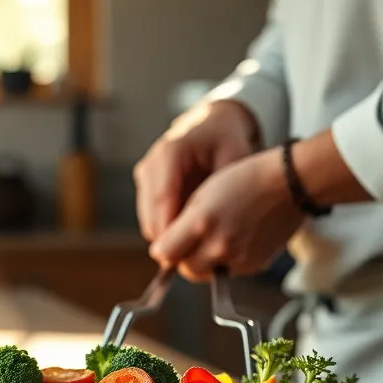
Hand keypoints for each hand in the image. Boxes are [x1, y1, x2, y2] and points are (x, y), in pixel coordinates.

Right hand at [134, 100, 259, 241]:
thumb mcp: (235, 159)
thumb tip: (218, 226)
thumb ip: (225, 190)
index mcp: (170, 153)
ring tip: (196, 252)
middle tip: (195, 261)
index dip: (171, 230)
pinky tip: (191, 238)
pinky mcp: (147, 183)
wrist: (213, 122)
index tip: (187, 254)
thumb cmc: (228, 138)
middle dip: (169, 240)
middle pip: (150, 214)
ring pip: (148, 218)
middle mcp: (151, 163)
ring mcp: (146, 174)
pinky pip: (153, 215)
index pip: (163, 199)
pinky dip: (169, 229)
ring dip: (168, 237)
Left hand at [149, 149, 302, 281]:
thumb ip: (181, 224)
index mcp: (202, 223)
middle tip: (190, 241)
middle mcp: (220, 245)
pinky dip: (225, 263)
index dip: (164, 247)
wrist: (289, 183)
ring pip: (207, 274)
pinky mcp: (255, 265)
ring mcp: (240, 259)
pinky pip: (229, 272)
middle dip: (184, 258)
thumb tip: (165, 248)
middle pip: (186, 269)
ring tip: (212, 239)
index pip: (165, 253)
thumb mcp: (202, 194)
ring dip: (203, 263)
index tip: (168, 240)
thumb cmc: (245, 179)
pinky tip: (233, 241)